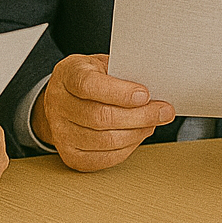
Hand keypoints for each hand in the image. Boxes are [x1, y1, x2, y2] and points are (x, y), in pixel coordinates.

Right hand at [31, 54, 173, 171]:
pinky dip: (127, 148)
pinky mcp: (70, 154)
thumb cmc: (91, 78)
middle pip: (100, 117)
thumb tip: (156, 89)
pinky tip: (138, 135)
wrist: (66, 98)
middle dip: (139, 116)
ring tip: (153, 122)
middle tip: (163, 111)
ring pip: (103, 140)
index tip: (145, 94)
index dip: (119, 92)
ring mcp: (61, 132)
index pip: (89, 85)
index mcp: (67, 74)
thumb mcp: (104, 65)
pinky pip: (103, 158)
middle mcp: (58, 104)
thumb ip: (124, 74)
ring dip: (136, 133)